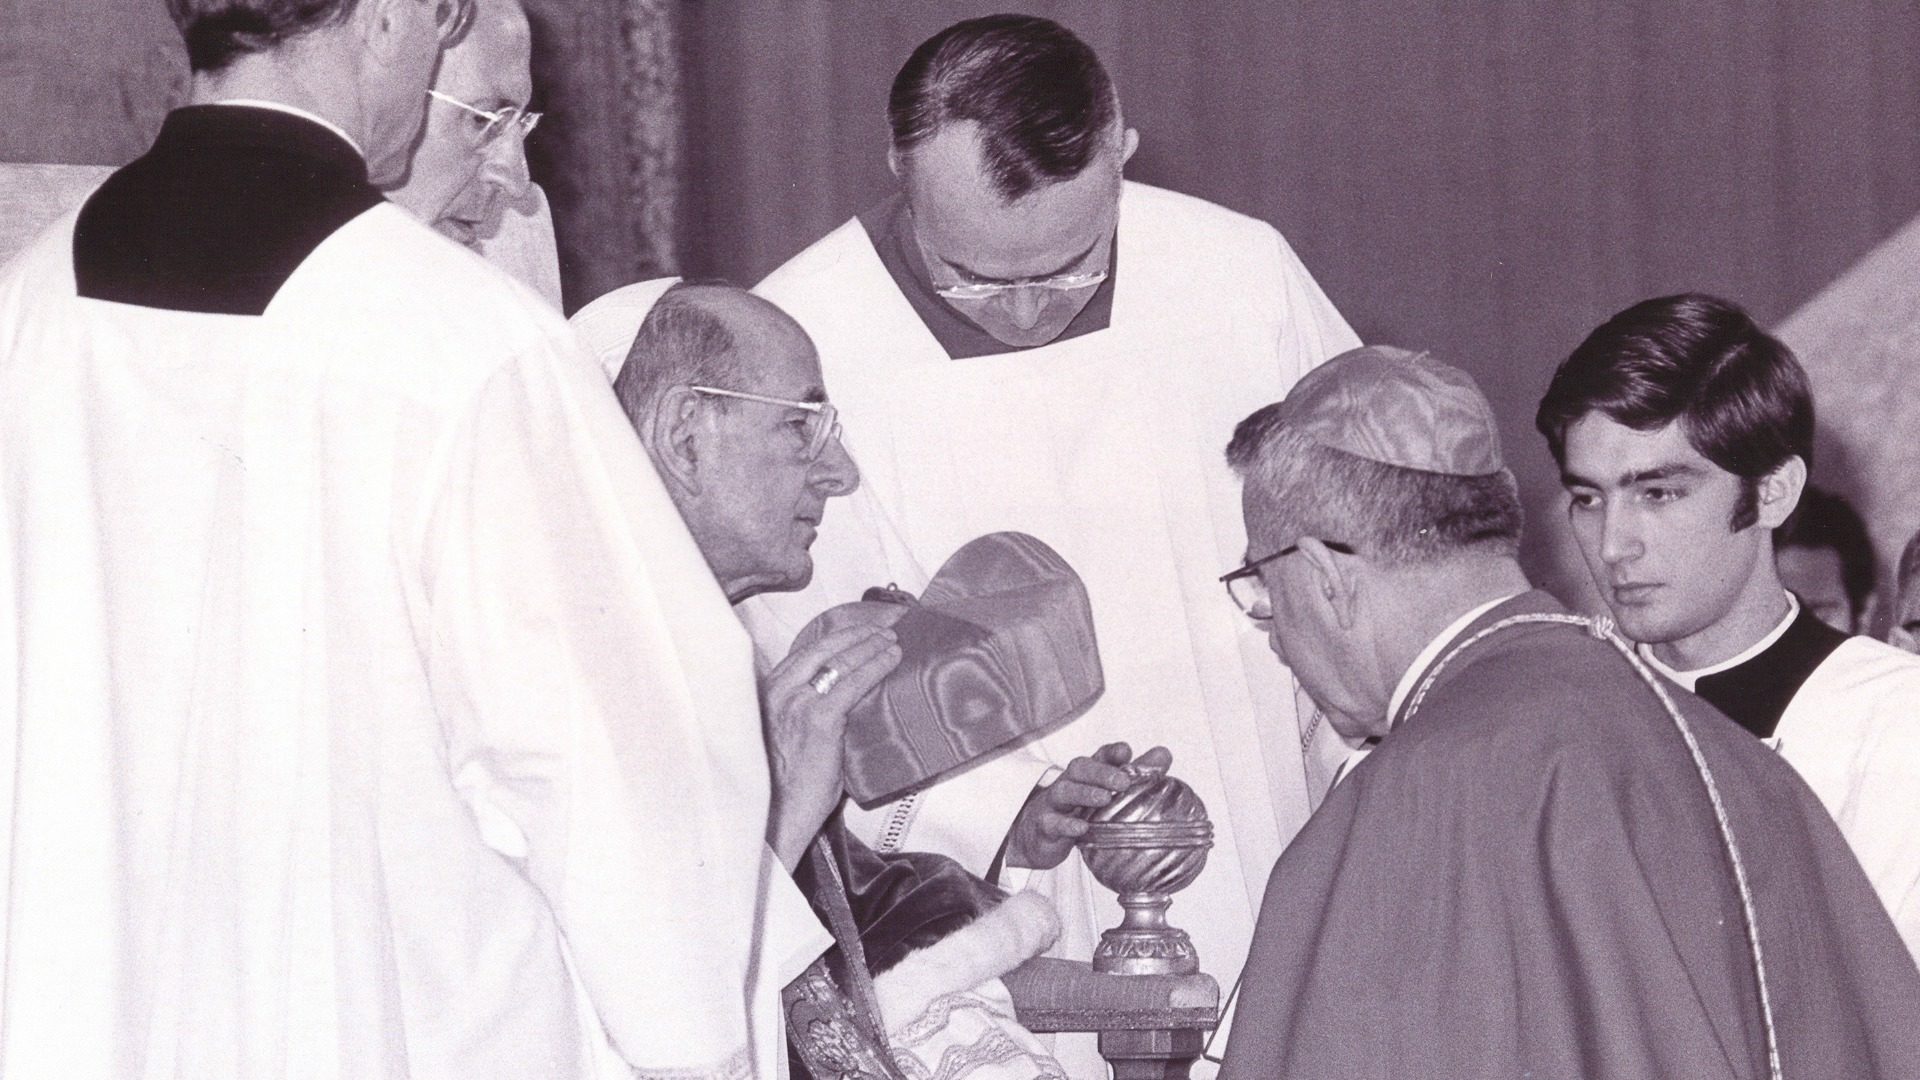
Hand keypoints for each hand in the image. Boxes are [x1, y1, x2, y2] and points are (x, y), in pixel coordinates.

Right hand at [763, 624, 900, 869]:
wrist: (774, 820)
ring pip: (839, 660)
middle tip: (882, 629)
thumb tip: (848, 703)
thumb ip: (810, 715)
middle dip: (855, 634)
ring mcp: (796, 703)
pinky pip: (852, 683)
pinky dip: (875, 666)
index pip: (805, 654)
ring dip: (870, 645)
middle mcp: (779, 692)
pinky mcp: (818, 719)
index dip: (835, 639)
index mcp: (769, 695)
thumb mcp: (791, 740)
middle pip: (821, 648)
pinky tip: (891, 660)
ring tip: (892, 641)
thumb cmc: (786, 789)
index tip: (858, 632)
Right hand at [1004, 741, 1173, 870]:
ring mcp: (1054, 804)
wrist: (1036, 834)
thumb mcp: (1105, 792)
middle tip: (1123, 781)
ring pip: (1064, 792)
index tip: (1126, 752)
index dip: (1111, 753)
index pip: (1098, 756)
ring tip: (1105, 799)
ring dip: (1084, 793)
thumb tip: (1164, 753)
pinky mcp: (1044, 826)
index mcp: (1087, 775)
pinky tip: (1082, 828)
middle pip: (1080, 768)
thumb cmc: (1077, 809)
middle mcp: (1069, 783)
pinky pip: (1052, 823)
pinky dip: (1066, 824)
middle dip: (1101, 772)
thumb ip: (1136, 774)